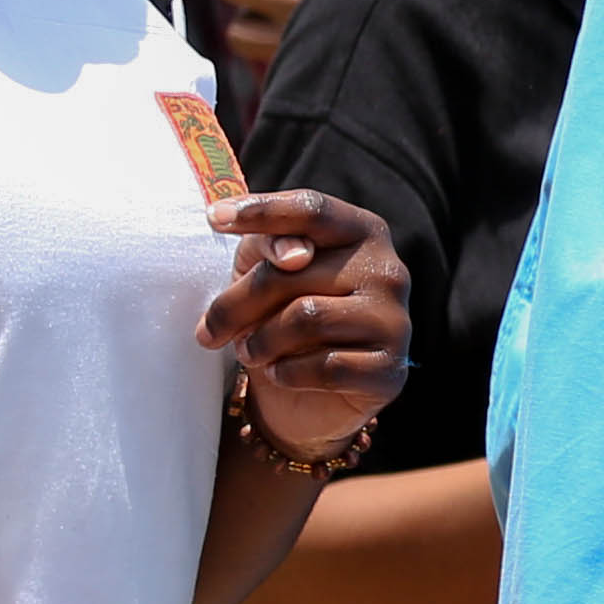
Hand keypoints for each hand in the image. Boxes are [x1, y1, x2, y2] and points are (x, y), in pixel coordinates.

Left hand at [203, 187, 407, 444]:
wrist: (313, 393)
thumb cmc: (285, 314)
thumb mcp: (267, 269)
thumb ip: (270, 247)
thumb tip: (292, 255)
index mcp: (362, 233)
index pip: (313, 210)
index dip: (263, 211)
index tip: (212, 219)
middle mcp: (388, 272)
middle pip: (293, 270)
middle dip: (236, 304)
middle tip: (207, 332)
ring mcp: (396, 322)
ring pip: (307, 317)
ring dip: (260, 341)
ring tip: (248, 353)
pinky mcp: (390, 370)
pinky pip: (325, 366)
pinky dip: (287, 373)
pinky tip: (280, 374)